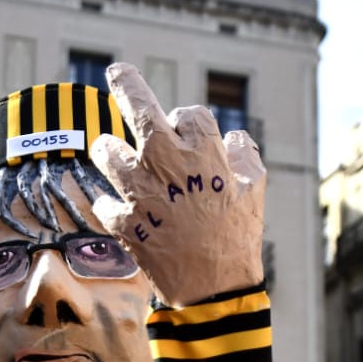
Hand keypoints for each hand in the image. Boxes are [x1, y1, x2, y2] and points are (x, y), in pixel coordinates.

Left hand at [87, 61, 265, 306]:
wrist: (214, 290)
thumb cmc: (239, 238)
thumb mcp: (256, 192)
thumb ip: (243, 157)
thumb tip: (231, 138)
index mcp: (202, 152)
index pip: (188, 113)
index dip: (186, 119)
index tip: (184, 126)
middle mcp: (167, 163)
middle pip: (140, 110)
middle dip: (127, 84)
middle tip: (116, 71)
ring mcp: (141, 191)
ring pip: (109, 151)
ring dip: (109, 150)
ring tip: (110, 150)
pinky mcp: (124, 221)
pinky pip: (106, 203)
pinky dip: (112, 205)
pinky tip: (120, 210)